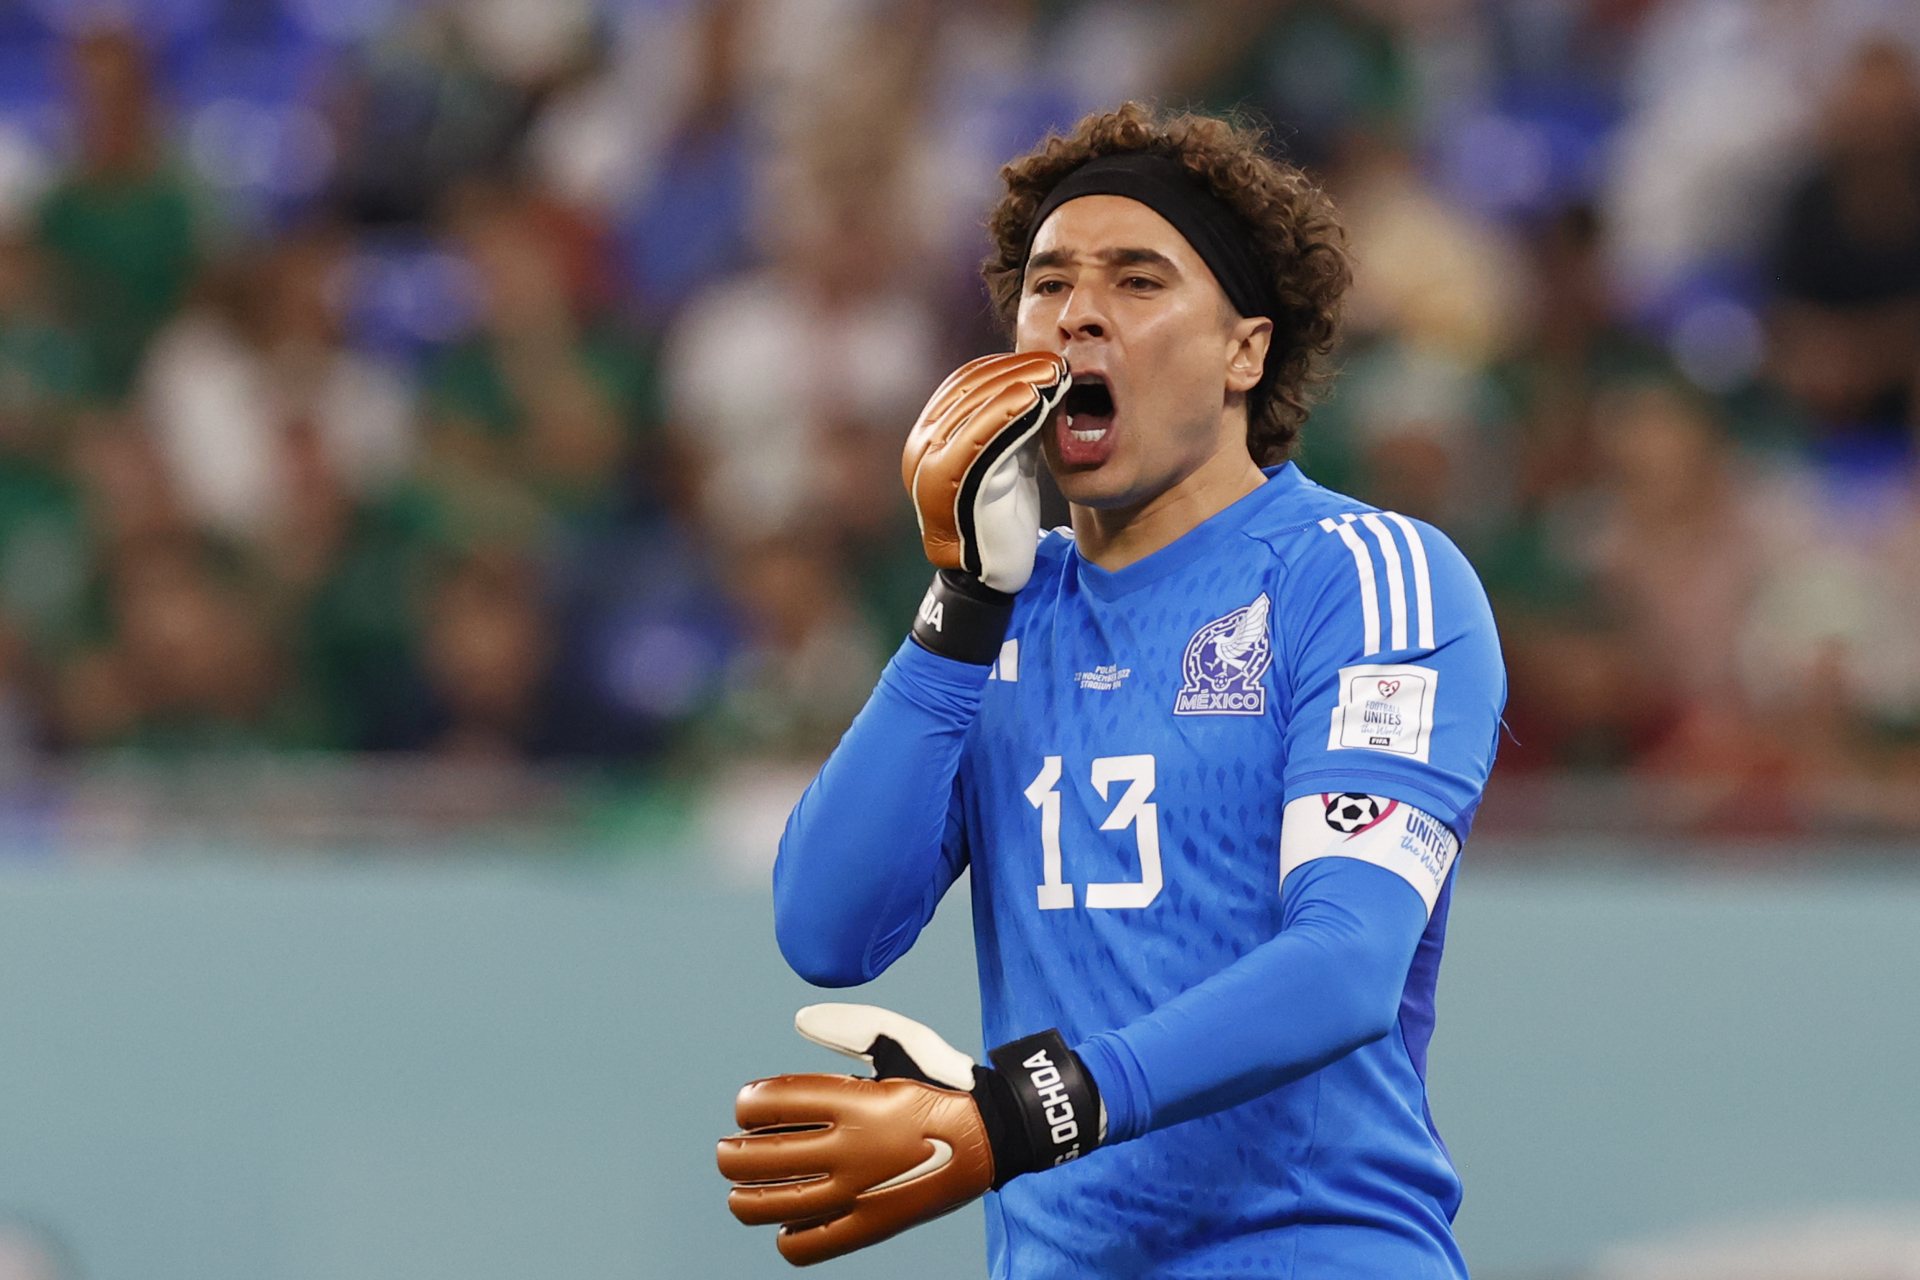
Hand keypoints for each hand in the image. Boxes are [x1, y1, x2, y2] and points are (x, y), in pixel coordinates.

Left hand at [717, 1004, 1102, 1265]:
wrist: (994, 1135)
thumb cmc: (942, 1081)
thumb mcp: (902, 1038)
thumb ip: (850, 1025)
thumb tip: (801, 1020)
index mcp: (854, 1100)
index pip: (768, 1103)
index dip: (747, 1104)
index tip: (749, 1106)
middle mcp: (850, 1147)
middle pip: (756, 1157)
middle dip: (730, 1153)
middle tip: (730, 1149)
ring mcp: (858, 1191)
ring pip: (770, 1205)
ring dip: (742, 1197)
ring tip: (741, 1189)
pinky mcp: (871, 1227)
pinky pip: (807, 1243)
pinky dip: (786, 1235)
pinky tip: (788, 1218)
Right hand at [902, 352, 1068, 594]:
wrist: (991, 572)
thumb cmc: (1001, 515)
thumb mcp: (1002, 458)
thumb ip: (1005, 423)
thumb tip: (1030, 378)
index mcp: (927, 438)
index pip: (962, 384)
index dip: (1004, 365)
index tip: (1043, 358)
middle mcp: (920, 448)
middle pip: (968, 390)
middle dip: (1017, 371)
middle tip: (1056, 362)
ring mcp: (930, 466)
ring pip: (976, 408)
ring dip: (1020, 385)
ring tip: (1055, 375)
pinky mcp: (951, 483)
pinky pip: (983, 436)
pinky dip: (1012, 412)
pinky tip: (1039, 399)